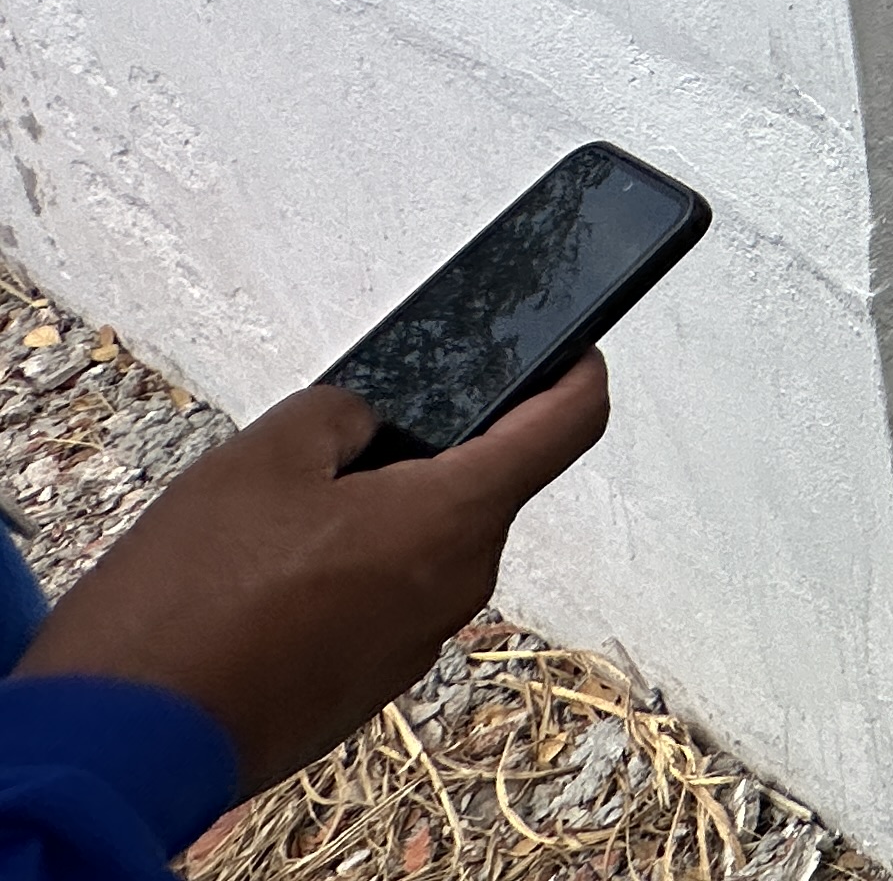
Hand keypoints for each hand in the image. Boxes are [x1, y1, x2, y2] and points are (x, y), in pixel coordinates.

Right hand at [17, 359, 609, 792]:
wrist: (125, 739)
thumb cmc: (191, 596)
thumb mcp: (267, 454)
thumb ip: (350, 412)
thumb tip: (379, 419)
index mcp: (455, 519)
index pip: (570, 424)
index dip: (576, 370)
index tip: (566, 344)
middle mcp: (458, 584)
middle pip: (481, 484)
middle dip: (427, 448)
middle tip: (339, 437)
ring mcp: (416, 643)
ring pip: (425, 541)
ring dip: (378, 511)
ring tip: (280, 512)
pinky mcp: (369, 682)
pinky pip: (385, 597)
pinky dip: (349, 568)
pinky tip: (271, 570)